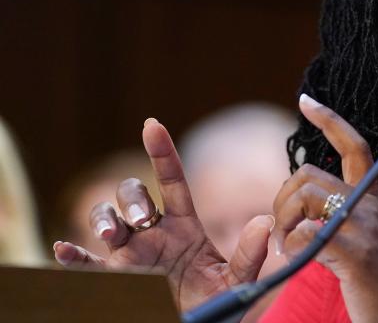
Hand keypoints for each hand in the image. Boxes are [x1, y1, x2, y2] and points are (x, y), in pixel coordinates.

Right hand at [53, 118, 273, 311]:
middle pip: (133, 195)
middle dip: (132, 199)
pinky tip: (63, 251)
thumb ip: (251, 254)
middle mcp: (153, 233)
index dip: (162, 152)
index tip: (152, 124)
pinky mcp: (115, 279)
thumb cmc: (218, 303)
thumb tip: (263, 222)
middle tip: (140, 220)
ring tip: (109, 235)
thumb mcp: (237, 281)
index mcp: (185, 226)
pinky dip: (72, 257)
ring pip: (106, 219)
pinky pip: (87, 264)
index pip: (172, 180)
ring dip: (103, 219)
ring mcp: (131, 254)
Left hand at [273, 94, 377, 322]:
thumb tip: (301, 200)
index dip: (330, 119)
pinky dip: (290, 247)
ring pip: (305, 196)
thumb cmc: (375, 279)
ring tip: (287, 245)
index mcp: (370, 198)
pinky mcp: (353, 252)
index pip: (354, 145)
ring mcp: (362, 226)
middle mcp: (368, 205)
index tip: (307, 100)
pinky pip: (304, 235)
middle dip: (282, 198)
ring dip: (283, 221)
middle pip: (309, 174)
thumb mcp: (362, 234)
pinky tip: (296, 261)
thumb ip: (339, 211)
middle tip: (282, 228)